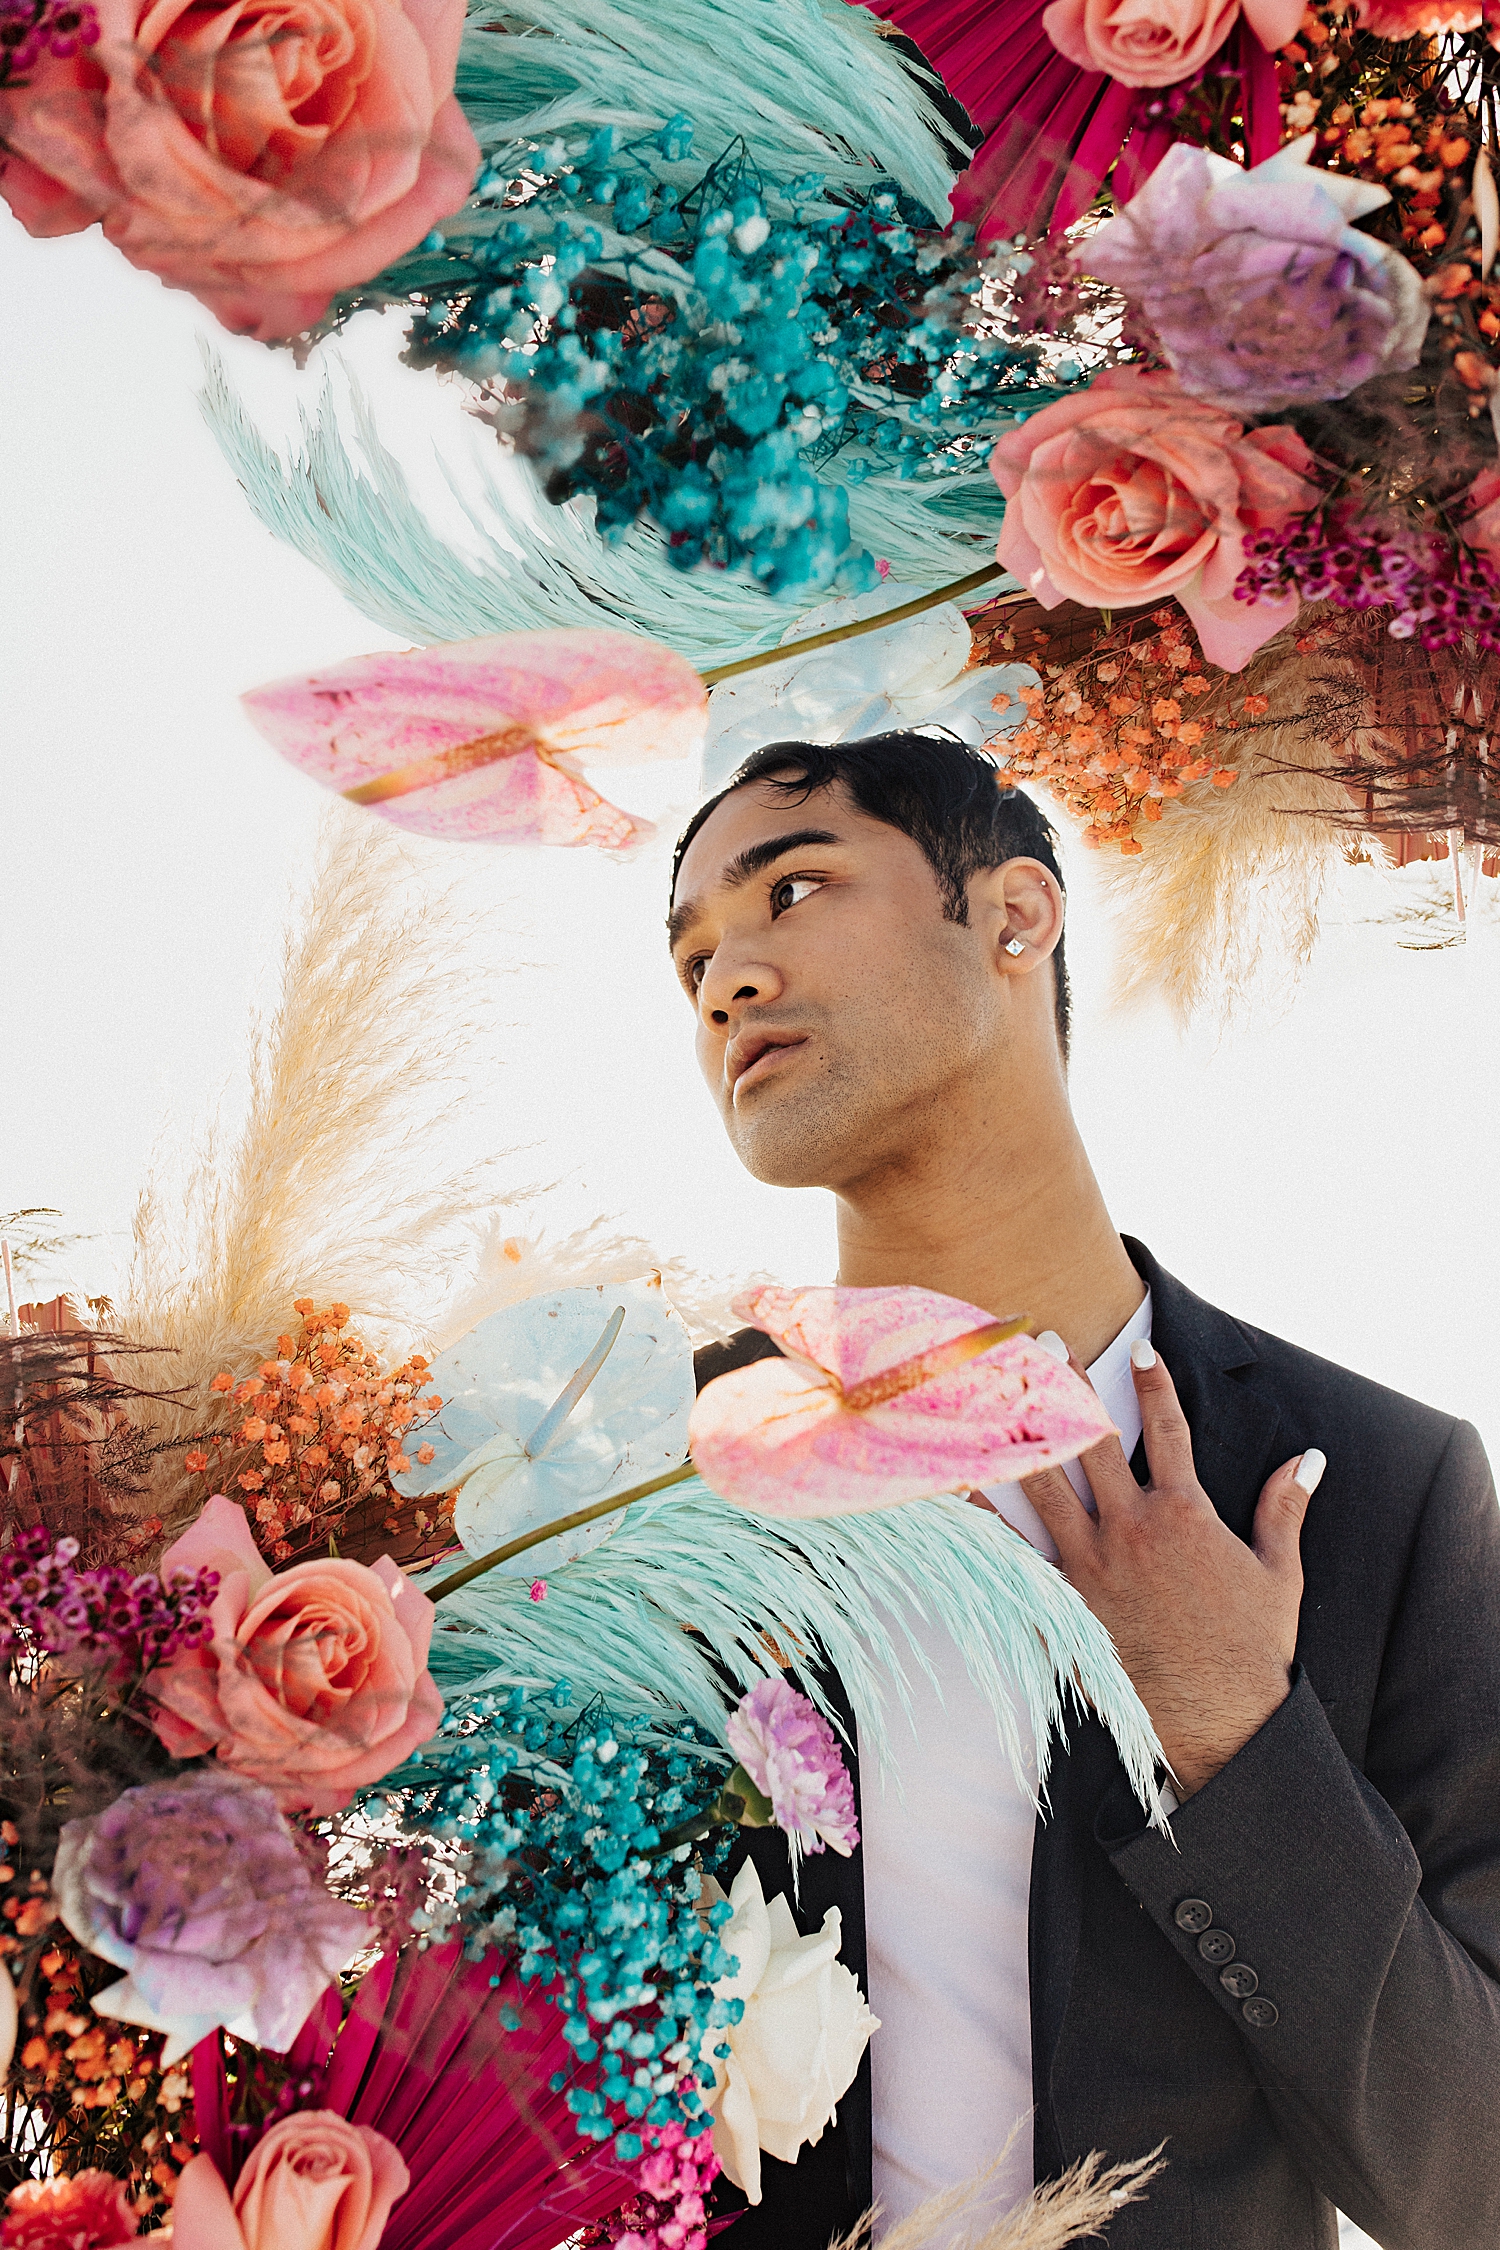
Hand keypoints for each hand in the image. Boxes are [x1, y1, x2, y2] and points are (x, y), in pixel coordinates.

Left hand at [1019, 1343, 1323, 1797]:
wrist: (1219, 1718)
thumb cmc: (1252, 1648)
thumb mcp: (1278, 1571)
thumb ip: (1284, 1507)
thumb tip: (1310, 1458)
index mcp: (1185, 1514)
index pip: (1169, 1431)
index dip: (1155, 1386)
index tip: (1139, 1350)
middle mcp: (1132, 1528)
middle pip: (1093, 1442)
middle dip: (1070, 1389)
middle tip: (1047, 1346)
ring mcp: (1092, 1563)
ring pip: (1044, 1483)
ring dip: (1021, 1433)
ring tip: (996, 1392)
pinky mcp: (1064, 1599)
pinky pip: (1011, 1549)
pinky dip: (981, 1515)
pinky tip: (953, 1483)